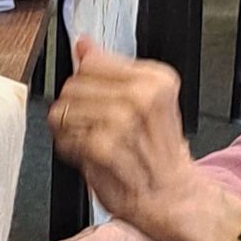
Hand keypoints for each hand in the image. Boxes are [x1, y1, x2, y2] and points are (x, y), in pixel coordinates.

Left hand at [47, 40, 219, 240]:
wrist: (174, 196)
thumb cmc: (159, 153)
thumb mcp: (146, 101)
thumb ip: (111, 70)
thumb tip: (84, 44)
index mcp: (156, 78)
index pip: (92, 61)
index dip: (86, 82)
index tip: (95, 97)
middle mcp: (142, 95)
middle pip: (74, 84)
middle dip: (75, 106)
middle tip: (93, 125)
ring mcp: (123, 120)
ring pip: (65, 109)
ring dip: (70, 129)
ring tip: (92, 141)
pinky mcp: (104, 146)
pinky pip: (65, 137)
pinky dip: (70, 149)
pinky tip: (90, 155)